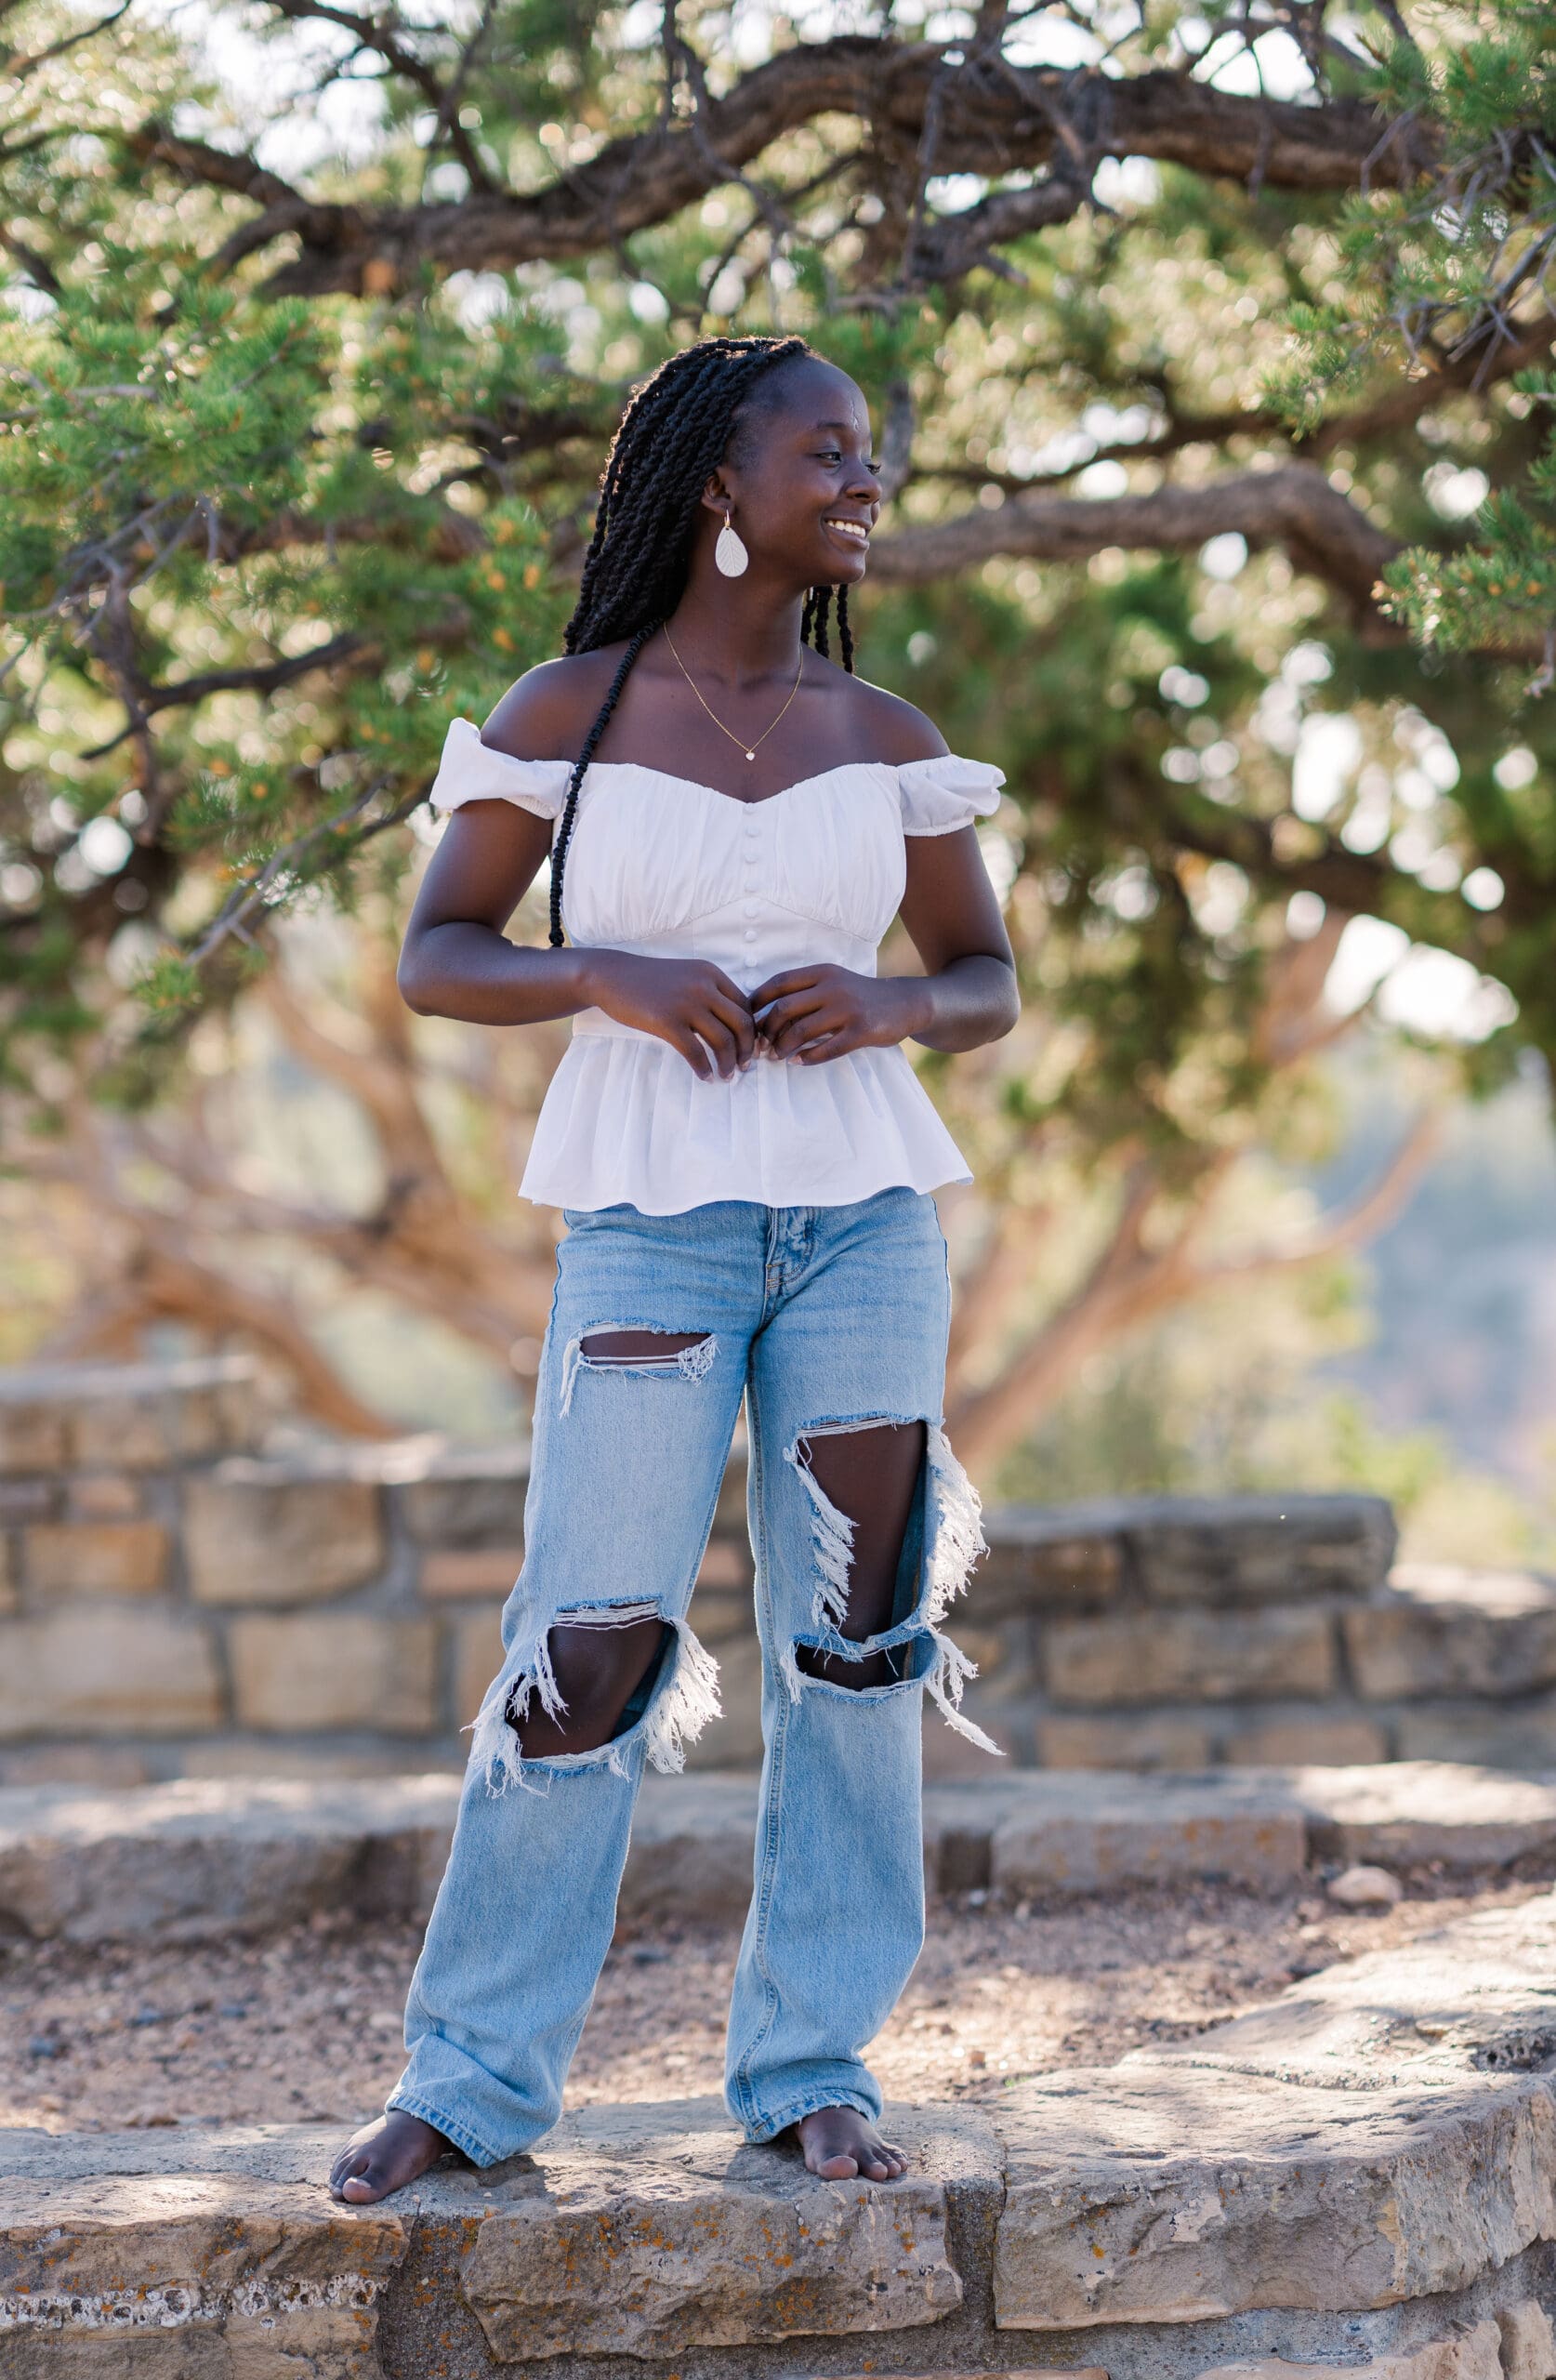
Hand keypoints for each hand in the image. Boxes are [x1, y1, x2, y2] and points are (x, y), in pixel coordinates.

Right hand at [584, 950, 754, 1080]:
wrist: (611, 976)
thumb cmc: (649, 981)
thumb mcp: (686, 977)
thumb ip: (709, 994)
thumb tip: (732, 1026)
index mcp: (711, 974)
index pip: (745, 1006)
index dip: (752, 1031)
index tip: (749, 1048)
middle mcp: (703, 987)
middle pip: (741, 1024)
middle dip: (746, 1050)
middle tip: (745, 1066)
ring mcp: (686, 1004)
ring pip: (723, 1040)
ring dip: (728, 1063)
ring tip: (726, 1076)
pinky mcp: (667, 1022)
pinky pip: (695, 1052)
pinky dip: (704, 1068)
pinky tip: (705, 1076)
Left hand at [749, 966, 930, 1063]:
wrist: (904, 1003)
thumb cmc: (859, 996)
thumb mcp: (833, 984)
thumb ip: (805, 993)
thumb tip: (765, 1017)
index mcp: (822, 972)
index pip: (779, 982)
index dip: (757, 1000)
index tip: (746, 1017)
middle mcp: (833, 987)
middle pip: (784, 1008)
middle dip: (766, 1030)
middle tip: (760, 1045)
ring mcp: (847, 1009)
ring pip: (801, 1031)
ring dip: (783, 1047)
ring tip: (777, 1056)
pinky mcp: (861, 1031)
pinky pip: (827, 1049)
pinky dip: (808, 1058)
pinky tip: (799, 1062)